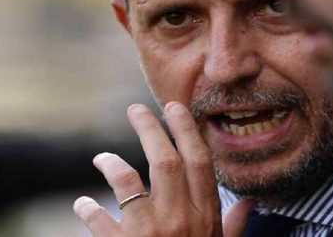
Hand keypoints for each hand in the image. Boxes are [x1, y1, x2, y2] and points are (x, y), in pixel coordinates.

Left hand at [73, 102, 254, 235]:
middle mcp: (180, 220)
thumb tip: (249, 203)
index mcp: (205, 217)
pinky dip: (88, 210)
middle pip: (165, 162)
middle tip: (137, 109)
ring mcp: (150, 235)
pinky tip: (83, 204)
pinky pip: (99, 222)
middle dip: (151, 130)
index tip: (175, 107)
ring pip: (128, 184)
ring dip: (111, 165)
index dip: (187, 131)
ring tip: (100, 158)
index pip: (199, 163)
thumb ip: (234, 226)